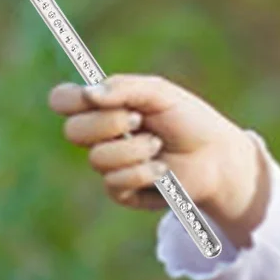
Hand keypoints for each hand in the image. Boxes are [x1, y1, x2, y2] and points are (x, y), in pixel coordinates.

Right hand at [49, 73, 266, 241]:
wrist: (217, 156)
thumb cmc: (189, 120)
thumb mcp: (160, 94)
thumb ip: (124, 88)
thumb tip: (88, 94)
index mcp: (103, 106)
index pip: (63, 101)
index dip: (67, 100)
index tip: (90, 98)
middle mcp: (100, 135)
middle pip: (72, 131)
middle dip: (108, 123)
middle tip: (139, 120)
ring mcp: (109, 165)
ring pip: (97, 158)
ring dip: (133, 149)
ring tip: (158, 145)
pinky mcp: (122, 191)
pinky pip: (114, 182)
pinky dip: (142, 172)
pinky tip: (162, 169)